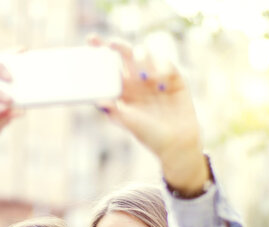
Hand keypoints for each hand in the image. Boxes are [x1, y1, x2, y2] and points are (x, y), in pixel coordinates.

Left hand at [90, 36, 208, 194]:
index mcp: (124, 89)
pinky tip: (160, 79)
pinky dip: (162, 67)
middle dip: (118, 46)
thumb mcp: (129, 123)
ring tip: (142, 69)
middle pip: (126, 55)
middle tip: (111, 44)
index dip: (100, 51)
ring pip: (146, 56)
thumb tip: (97, 101)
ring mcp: (156, 78)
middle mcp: (138, 81)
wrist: (178, 145)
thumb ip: (114, 111)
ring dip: (141, 57)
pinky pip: (166, 64)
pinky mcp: (174, 79)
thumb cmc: (150, 136)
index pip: (110, 66)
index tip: (91, 39)